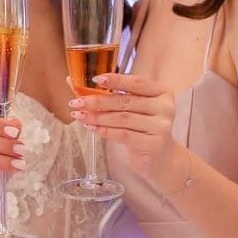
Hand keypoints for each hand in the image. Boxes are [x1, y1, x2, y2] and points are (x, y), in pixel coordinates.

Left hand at [69, 74, 186, 189]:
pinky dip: (105, 131)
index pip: (137, 82)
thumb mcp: (132, 108)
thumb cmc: (143, 127)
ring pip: (122, 119)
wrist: (161, 157)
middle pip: (125, 101)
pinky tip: (92, 128)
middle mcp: (165, 107)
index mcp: (162, 92)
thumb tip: (72, 81)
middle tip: (77, 102)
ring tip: (80, 116)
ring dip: (97, 117)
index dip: (116, 80)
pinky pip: (123, 135)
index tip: (95, 79)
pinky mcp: (152, 144)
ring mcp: (160, 126)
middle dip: (97, 101)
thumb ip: (109, 93)